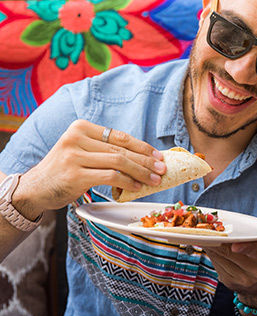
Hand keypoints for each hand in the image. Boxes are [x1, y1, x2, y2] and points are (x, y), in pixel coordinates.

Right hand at [13, 119, 165, 216]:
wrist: (35, 188)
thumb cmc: (64, 170)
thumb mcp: (80, 151)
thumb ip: (103, 149)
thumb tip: (141, 156)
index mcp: (81, 128)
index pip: (119, 136)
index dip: (141, 146)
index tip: (157, 155)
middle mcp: (76, 138)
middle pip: (121, 149)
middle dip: (145, 160)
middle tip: (162, 168)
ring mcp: (74, 156)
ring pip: (118, 162)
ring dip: (140, 172)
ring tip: (154, 180)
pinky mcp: (75, 175)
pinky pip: (110, 176)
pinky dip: (127, 181)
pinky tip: (137, 186)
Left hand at [203, 208, 256, 304]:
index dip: (247, 247)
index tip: (235, 246)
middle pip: (232, 252)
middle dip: (219, 239)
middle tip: (208, 227)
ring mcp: (242, 279)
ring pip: (221, 256)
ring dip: (211, 243)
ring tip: (204, 231)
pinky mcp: (229, 282)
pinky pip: (216, 263)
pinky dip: (210, 251)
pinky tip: (207, 242)